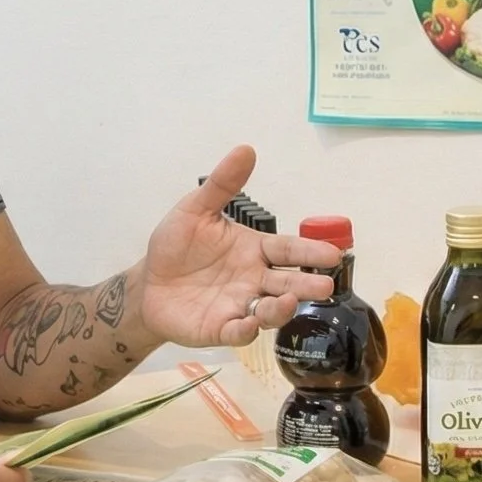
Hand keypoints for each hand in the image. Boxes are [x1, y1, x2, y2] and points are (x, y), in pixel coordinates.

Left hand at [138, 147, 338, 346]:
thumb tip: (246, 149)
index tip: (332, 254)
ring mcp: (240, 306)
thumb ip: (222, 185)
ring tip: (289, 301)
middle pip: (286, 283)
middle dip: (307, 285)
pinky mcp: (220, 329)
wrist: (148, 284)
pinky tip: (249, 324)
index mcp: (254, 251)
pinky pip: (238, 332)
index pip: (286, 250)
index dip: (308, 252)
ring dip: (281, 308)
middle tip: (326, 286)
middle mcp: (253, 280)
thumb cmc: (177, 246)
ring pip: (269, 311)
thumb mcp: (196, 210)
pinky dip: (246, 330)